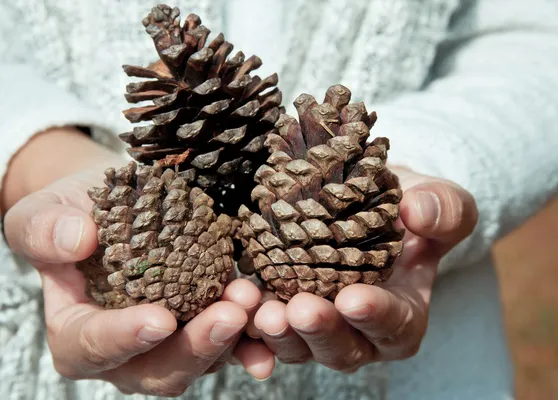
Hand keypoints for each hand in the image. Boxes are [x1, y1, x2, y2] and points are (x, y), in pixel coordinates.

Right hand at [2, 128, 273, 395]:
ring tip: (254, 299)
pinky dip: (255, 335)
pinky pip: (233, 341)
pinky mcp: (205, 324)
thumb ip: (45, 229)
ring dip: (233, 337)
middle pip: (158, 368)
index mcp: (78, 331)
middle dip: (196, 346)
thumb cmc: (77, 211)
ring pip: (202, 358)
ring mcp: (171, 342)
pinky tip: (275, 317)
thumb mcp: (45, 210)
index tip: (159, 319)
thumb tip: (76, 240)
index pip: (93, 347)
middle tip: (229, 314)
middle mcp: (127, 349)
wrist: (120, 204)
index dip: (124, 338)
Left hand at [250, 166, 477, 371]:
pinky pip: (263, 329)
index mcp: (403, 314)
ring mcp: (318, 327)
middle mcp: (360, 332)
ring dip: (278, 334)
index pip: (395, 326)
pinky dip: (247, 324)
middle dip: (319, 331)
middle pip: (341, 348)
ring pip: (297, 346)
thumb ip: (444, 210)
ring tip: (261, 310)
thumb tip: (416, 211)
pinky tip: (233, 304)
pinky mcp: (283, 312)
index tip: (353, 299)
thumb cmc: (407, 206)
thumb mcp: (439, 201)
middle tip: (298, 309)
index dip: (375, 316)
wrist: (367, 202)